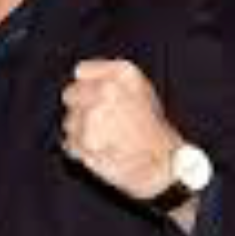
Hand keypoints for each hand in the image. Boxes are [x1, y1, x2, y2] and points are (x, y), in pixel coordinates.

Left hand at [60, 59, 183, 199]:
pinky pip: (69, 143)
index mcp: (122, 74)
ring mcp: (93, 117)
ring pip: (69, 121)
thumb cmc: (153, 129)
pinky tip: (101, 151)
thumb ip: (108, 78)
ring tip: (106, 138)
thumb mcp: (140, 89)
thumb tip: (79, 77)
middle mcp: (106, 90)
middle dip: (80, 108)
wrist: (165, 164)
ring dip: (80, 131)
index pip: (82, 71)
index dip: (87, 86)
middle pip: (70, 94)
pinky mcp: (85, 142)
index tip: (98, 98)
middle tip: (102, 121)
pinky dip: (80, 150)